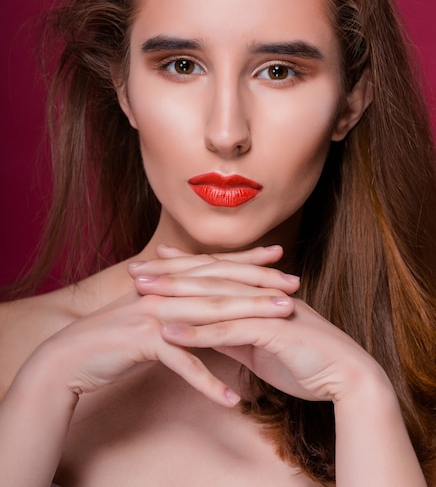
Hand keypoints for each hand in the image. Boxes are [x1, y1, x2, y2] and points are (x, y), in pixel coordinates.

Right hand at [28, 246, 297, 406]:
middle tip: (294, 287)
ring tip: (283, 323)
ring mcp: (155, 314)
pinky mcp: (144, 342)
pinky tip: (231, 399)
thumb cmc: (114, 335)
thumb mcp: (150, 310)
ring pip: (210, 316)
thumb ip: (176, 301)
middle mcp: (165, 291)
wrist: (71, 354)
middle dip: (260, 285)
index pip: (215, 267)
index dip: (247, 260)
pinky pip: (182, 363)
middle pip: (220, 286)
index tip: (279, 256)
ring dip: (249, 320)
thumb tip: (202, 299)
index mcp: (169, 283)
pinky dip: (206, 381)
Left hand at [130, 245, 384, 403]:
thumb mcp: (263, 345)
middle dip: (169, 273)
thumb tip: (209, 332)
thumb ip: (236, 334)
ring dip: (175, 296)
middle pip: (208, 278)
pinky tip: (168, 333)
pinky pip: (227, 331)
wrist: (346, 375)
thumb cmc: (307, 360)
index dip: (184, 265)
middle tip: (136, 269)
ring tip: (142, 293)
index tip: (156, 259)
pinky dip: (196, 332)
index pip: (215, 273)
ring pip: (213, 299)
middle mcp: (259, 293)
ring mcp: (265, 309)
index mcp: (258, 292)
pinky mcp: (270, 332)